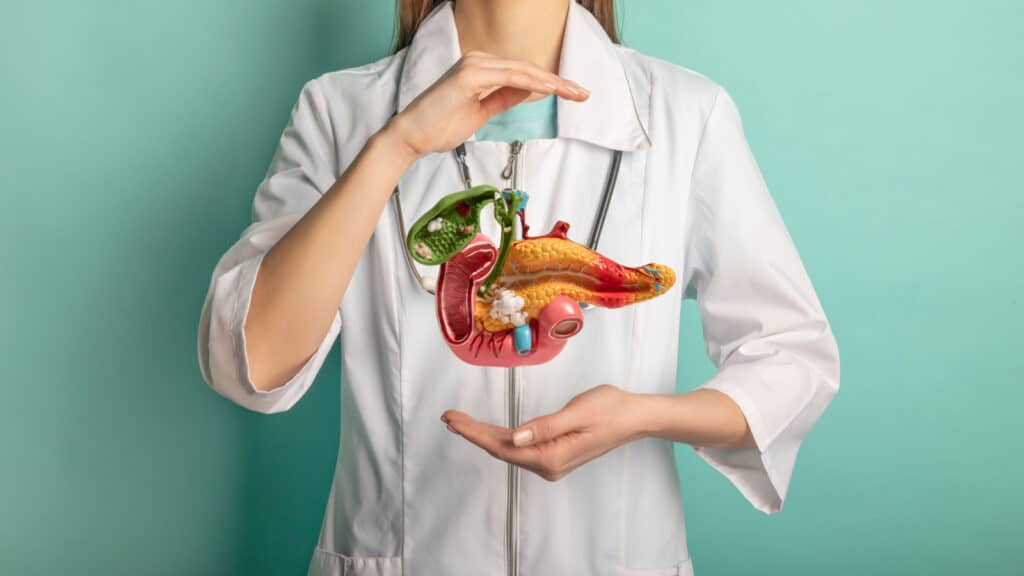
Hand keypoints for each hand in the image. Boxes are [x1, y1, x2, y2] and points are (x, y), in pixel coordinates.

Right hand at [384, 50, 589, 159]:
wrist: (412, 136)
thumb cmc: (439, 126)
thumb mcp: (482, 112)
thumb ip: (504, 98)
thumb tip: (528, 92)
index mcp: (480, 68)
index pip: (523, 74)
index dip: (550, 83)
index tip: (573, 94)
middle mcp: (478, 61)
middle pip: (528, 69)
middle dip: (558, 82)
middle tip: (583, 93)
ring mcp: (474, 66)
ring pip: (523, 71)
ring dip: (551, 82)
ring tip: (573, 93)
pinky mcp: (469, 75)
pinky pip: (509, 77)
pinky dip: (532, 83)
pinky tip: (550, 90)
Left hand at [442, 384, 644, 480]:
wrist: (635, 418)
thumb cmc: (611, 410)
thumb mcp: (577, 412)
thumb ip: (545, 427)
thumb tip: (515, 438)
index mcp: (551, 457)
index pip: (503, 447)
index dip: (474, 434)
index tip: (452, 420)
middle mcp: (548, 465)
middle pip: (502, 450)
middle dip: (473, 433)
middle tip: (448, 416)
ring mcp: (551, 462)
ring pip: (509, 449)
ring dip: (484, 435)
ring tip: (459, 421)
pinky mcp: (554, 454)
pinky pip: (521, 447)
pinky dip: (501, 437)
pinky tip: (487, 431)